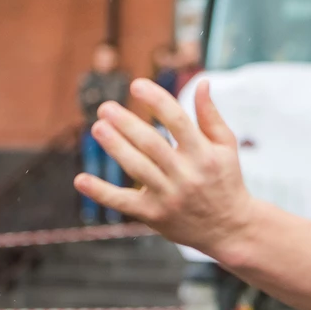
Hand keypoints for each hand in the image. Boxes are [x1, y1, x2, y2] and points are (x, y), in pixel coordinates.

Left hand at [74, 79, 256, 253]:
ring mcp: (169, 196)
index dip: (156, 100)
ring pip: (137, 167)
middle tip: (105, 107)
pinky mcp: (155, 215)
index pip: (177, 120)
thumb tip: (200, 81)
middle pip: (151, 143)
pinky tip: (81, 179)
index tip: (136, 85)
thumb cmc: (225, 179)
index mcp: (204, 153)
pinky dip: (101, 192)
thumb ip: (210, 114)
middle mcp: (186, 174)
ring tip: (97, 128)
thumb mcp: (226, 146)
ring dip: (115, 147)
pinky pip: (124, 202)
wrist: (229, 228)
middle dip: (127, 123)